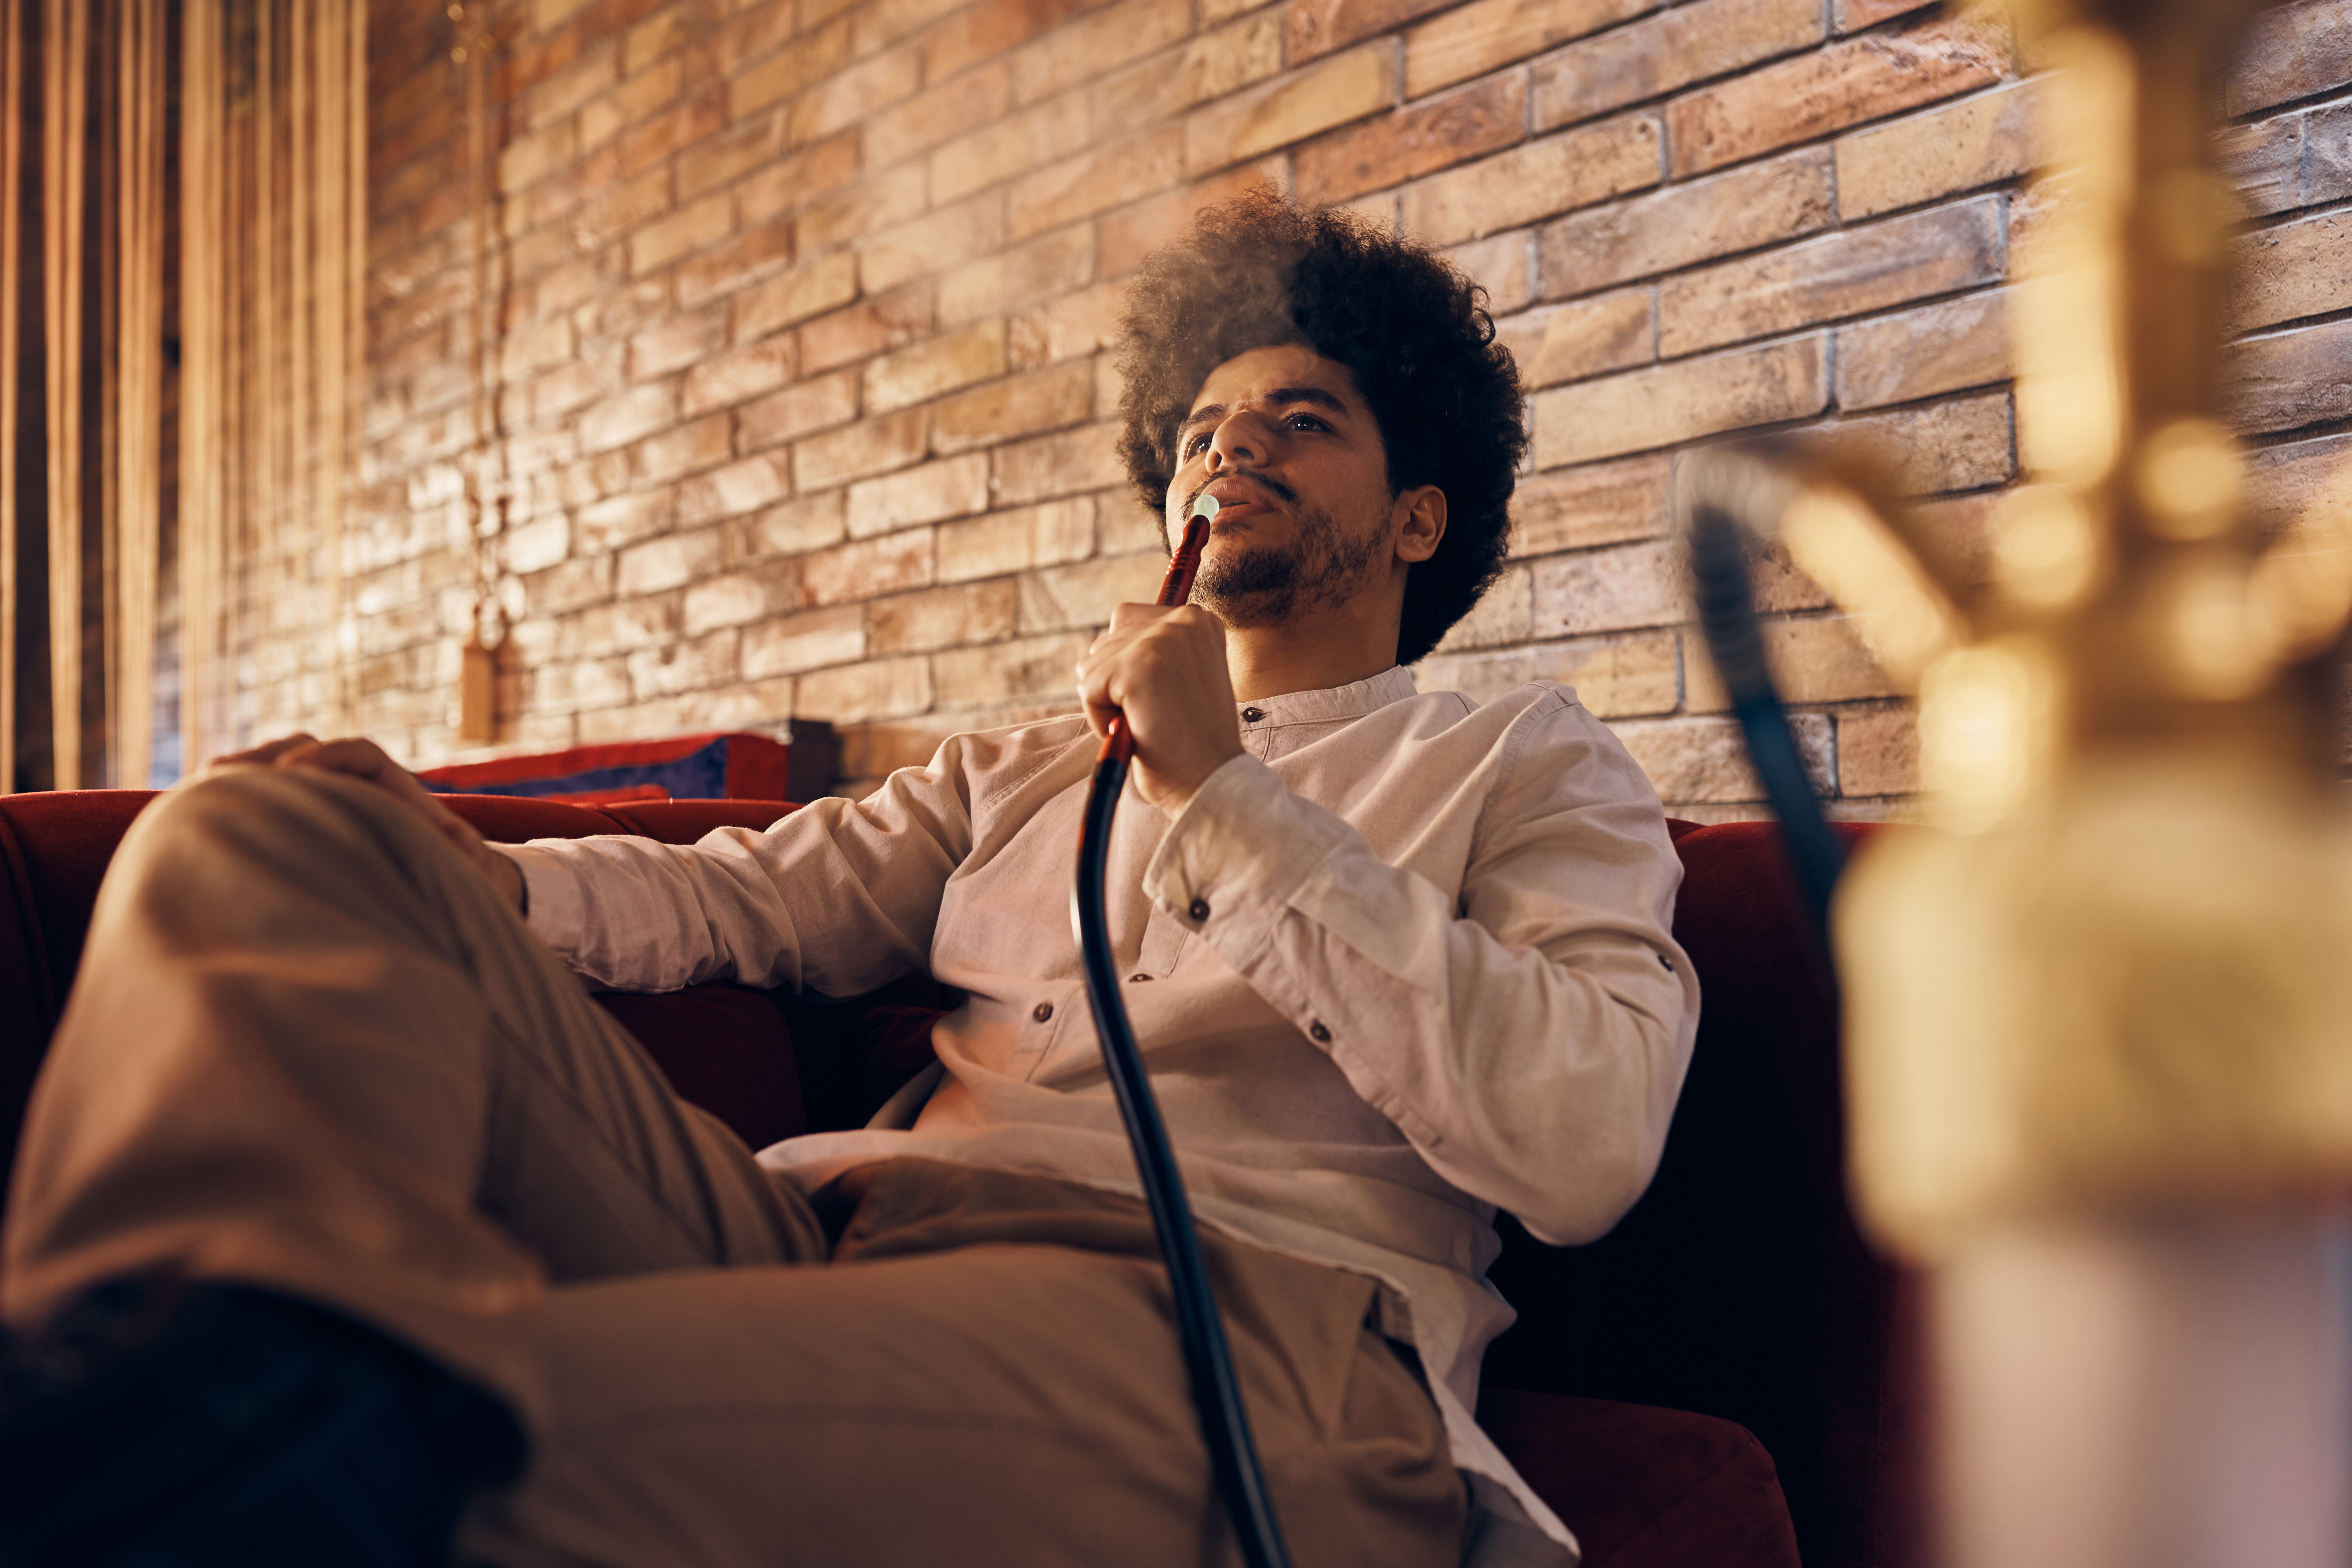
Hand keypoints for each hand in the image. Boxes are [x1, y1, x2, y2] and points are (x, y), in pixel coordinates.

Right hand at [208, 735, 527, 912]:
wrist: (434, 892)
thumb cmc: (450, 881)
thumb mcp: (461, 871)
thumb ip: (459, 855)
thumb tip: (460, 841)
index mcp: (393, 790)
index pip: (359, 753)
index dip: (326, 757)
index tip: (292, 773)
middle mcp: (351, 786)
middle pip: (304, 750)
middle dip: (266, 759)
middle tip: (223, 777)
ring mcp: (316, 801)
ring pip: (272, 771)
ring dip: (239, 776)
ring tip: (201, 791)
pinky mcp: (287, 822)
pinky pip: (253, 801)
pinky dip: (226, 802)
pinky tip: (193, 817)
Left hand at [1075, 603, 1244, 813]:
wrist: (1210, 781)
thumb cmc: (1191, 742)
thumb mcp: (1180, 678)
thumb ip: (1153, 651)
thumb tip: (1103, 645)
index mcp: (1197, 619)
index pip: (1127, 622)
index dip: (1128, 670)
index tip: (1165, 699)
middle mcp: (1183, 619)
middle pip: (1105, 644)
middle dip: (1116, 687)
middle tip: (1158, 716)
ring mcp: (1160, 640)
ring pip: (1092, 667)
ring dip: (1108, 704)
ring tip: (1149, 723)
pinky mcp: (1136, 667)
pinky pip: (1088, 690)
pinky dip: (1102, 720)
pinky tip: (1138, 731)